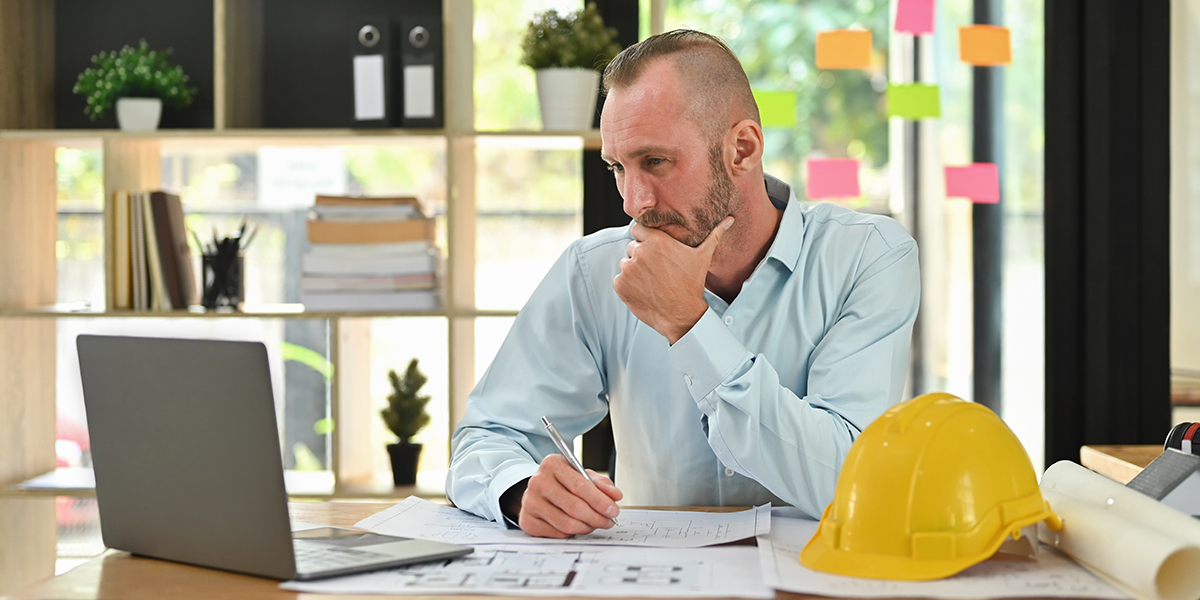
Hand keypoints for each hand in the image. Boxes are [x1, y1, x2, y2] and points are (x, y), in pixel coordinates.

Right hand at [518, 454, 622, 537]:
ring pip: (567, 523)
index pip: (580, 485)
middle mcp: (538, 482)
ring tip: (595, 524)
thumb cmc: (561, 481)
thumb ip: (600, 483)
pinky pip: (557, 533)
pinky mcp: (527, 520)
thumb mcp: (581, 474)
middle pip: (574, 507)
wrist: (538, 489)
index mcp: (552, 464)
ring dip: (587, 527)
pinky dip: (573, 533)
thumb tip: (615, 495)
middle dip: (597, 517)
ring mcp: (530, 502)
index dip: (600, 500)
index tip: (613, 509)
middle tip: (608, 521)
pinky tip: (578, 526)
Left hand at [613, 217, 734, 343]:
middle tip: (657, 269)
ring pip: (625, 263)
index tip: (656, 250)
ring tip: (652, 281)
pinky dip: (628, 285)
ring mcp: (628, 269)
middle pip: (632, 246)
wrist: (682, 314)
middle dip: (641, 256)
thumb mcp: (703, 256)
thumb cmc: (692, 284)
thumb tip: (729, 219)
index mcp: (656, 240)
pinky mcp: (620, 285)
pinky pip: (620, 279)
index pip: (638, 229)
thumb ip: (714, 235)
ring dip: (634, 270)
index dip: (646, 239)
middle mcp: (639, 252)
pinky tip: (645, 290)